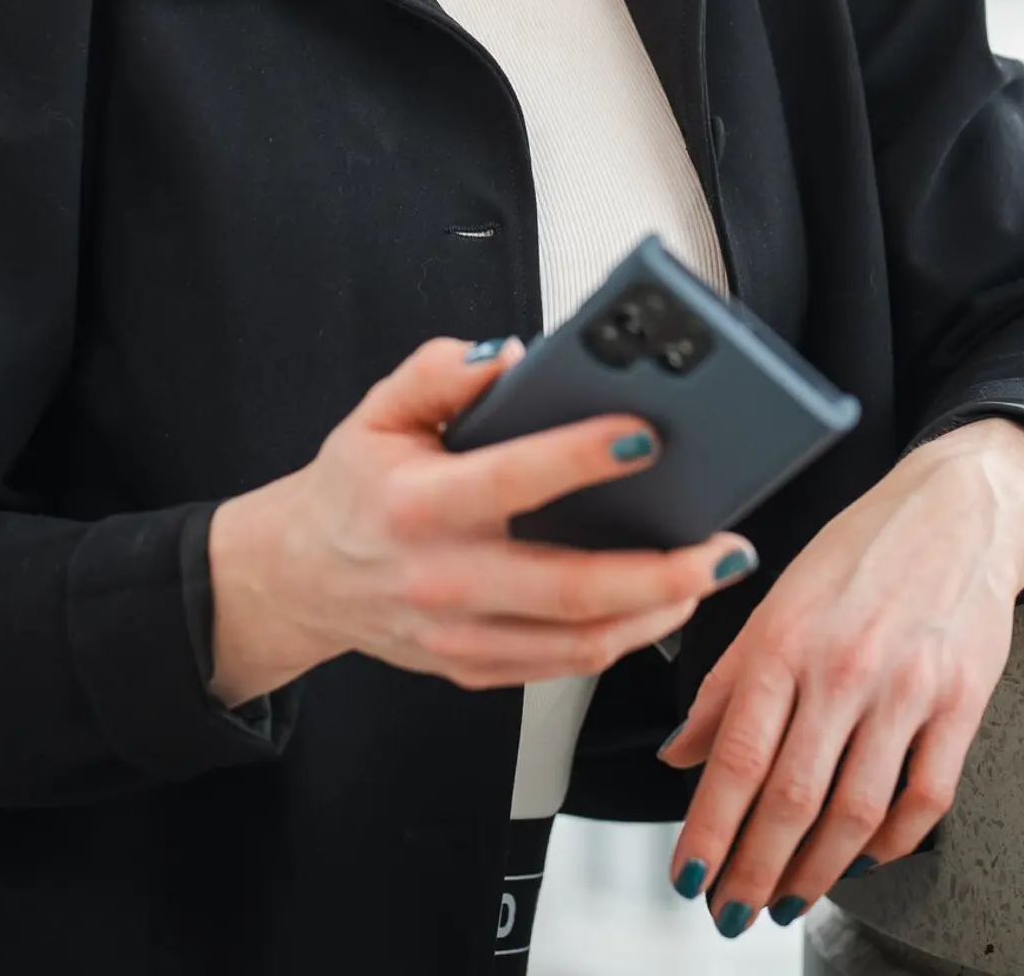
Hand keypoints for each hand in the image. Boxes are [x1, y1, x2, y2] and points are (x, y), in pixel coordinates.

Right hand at [207, 336, 756, 704]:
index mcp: (418, 505)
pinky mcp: (472, 669)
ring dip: (658, 613)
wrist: (300, 576)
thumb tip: (510, 354)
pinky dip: (621, 640)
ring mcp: (458, 636)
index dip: (582, 458)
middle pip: (570, 589)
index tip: (646, 435)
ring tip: (710, 574)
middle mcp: (442, 580)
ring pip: (578, 643)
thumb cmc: (353, 486)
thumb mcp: (378, 411)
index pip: (513, 480)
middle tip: (723, 544)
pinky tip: (659, 604)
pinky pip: (560, 666)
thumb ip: (438, 372)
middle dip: (662, 571)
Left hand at [658, 417, 1023, 934]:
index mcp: (785, 638)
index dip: (709, 827)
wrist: (958, 508)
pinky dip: (892, 842)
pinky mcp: (962, 703)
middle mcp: (842, 666)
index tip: (689, 875)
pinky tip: (865, 857)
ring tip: (788, 899)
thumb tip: (678, 751)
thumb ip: (727, 680)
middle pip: (792, 797)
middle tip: (732, 909)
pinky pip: (926, 797)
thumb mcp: (777, 599)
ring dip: (817, 871)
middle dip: (755, 868)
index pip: (736, 754)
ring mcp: (906, 689)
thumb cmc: (861, 550)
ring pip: (855, 811)